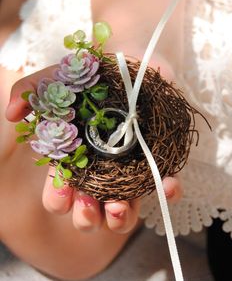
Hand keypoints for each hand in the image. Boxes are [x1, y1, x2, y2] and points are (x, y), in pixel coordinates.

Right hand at [6, 66, 181, 233]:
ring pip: (123, 211)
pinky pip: (163, 186)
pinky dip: (167, 192)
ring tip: (118, 207)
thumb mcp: (57, 78)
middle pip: (89, 212)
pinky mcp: (157, 162)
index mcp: (74, 162)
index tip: (64, 192)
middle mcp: (100, 174)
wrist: (131, 63)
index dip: (59, 200)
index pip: (61, 194)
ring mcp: (129, 172)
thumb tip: (12, 113)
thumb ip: (30, 92)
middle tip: (89, 206)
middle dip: (86, 217)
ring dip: (120, 218)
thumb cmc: (92, 76)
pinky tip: (168, 185)